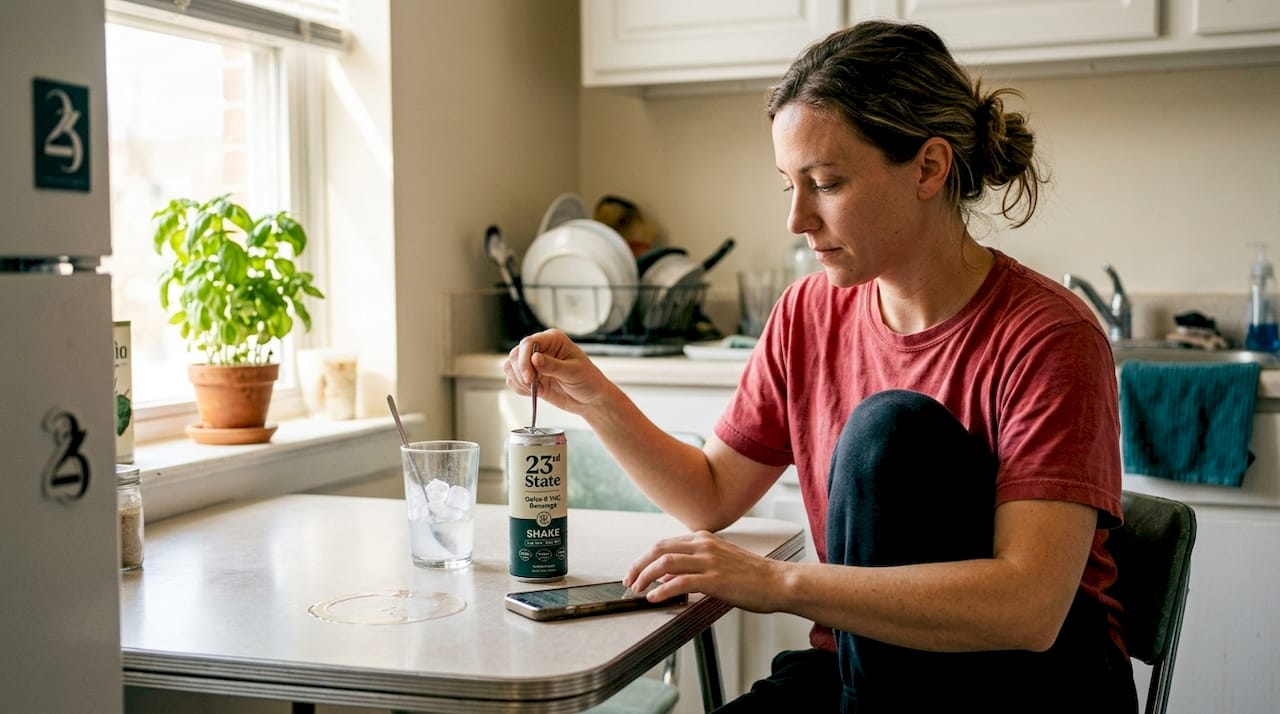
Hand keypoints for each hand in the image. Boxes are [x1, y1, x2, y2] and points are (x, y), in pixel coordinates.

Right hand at [503, 329, 614, 416]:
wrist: (591, 399)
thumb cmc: (589, 381)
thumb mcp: (574, 372)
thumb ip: (553, 366)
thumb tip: (535, 358)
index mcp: (553, 340)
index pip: (529, 343)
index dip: (524, 359)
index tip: (529, 377)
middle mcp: (541, 349)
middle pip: (515, 354)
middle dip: (521, 372)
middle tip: (533, 385)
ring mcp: (534, 364)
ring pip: (511, 367)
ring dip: (519, 381)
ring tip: (538, 389)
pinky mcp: (531, 378)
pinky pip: (513, 380)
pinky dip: (519, 389)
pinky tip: (536, 393)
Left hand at [623, 530, 787, 613]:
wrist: (778, 582)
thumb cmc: (752, 576)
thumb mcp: (720, 562)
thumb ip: (694, 566)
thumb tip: (667, 578)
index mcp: (704, 539)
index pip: (664, 544)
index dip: (645, 558)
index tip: (635, 571)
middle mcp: (704, 546)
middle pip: (659, 549)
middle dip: (639, 565)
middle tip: (629, 581)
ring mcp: (709, 561)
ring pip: (665, 563)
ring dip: (645, 576)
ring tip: (637, 589)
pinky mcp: (715, 579)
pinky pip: (680, 582)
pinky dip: (663, 590)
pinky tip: (654, 598)